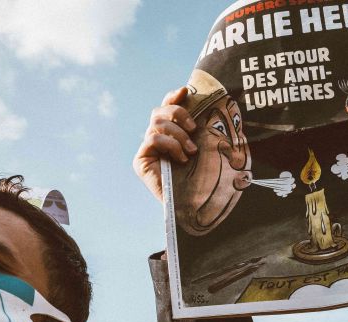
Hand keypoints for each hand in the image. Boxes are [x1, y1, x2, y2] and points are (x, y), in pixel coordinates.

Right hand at [133, 87, 198, 201]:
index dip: (173, 97)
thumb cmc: (203, 177)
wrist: (194, 204)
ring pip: (157, 124)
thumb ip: (202, 128)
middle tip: (195, 129)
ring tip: (191, 151)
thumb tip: (206, 109)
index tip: (185, 90)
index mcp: (170, 133)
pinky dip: (170, 145)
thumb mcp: (206, 147)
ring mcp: (147, 149)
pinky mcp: (141, 160)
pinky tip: (181, 158)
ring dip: (178, 135)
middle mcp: (155, 138)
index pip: (166, 107)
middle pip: (159, 111)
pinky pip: (153, 139)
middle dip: (178, 114)